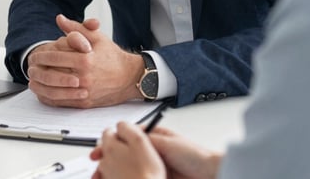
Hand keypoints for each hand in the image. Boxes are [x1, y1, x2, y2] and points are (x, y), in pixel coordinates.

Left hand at [26, 15, 142, 107]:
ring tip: (34, 79)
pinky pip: (61, 102)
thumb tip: (60, 19)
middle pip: (52, 74)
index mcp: (85, 60)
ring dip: (41, 85)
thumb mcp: (96, 37)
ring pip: (54, 91)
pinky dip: (49, 98)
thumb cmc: (113, 56)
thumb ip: (76, 28)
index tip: (35, 54)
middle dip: (38, 69)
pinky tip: (43, 92)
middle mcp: (84, 77)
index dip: (42, 55)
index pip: (55, 57)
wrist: (130, 77)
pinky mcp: (85, 103)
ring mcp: (84, 92)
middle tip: (31, 66)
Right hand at [90, 124, 220, 178]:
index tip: (99, 151)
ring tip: (104, 178)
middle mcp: (153, 152)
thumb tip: (126, 136)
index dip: (111, 144)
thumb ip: (146, 140)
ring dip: (116, 174)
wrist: (212, 175)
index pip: (127, 139)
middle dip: (110, 162)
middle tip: (98, 167)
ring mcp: (155, 167)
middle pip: (125, 156)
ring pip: (130, 170)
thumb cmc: (195, 156)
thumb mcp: (166, 143)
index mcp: (154, 138)